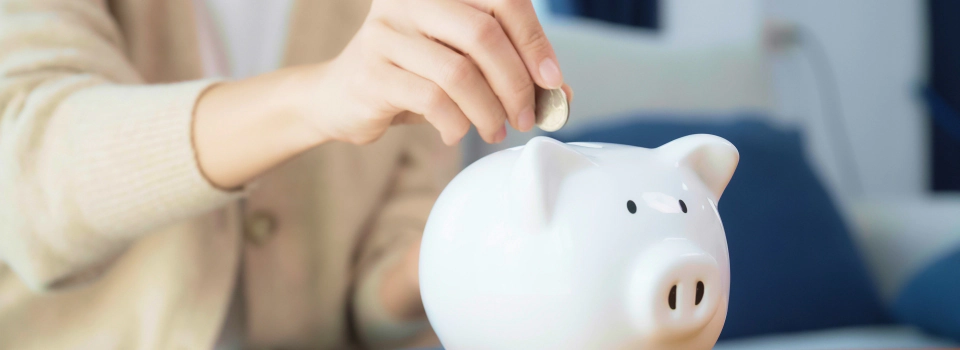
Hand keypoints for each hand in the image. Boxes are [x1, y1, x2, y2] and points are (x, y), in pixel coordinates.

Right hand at [300, 0, 569, 144]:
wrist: (340, 99)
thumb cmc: (412, 78)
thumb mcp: (462, 65)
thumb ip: (509, 70)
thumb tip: (560, 95)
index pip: (504, 0)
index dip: (534, 41)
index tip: (552, 81)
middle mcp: (410, 0)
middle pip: (483, 34)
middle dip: (515, 83)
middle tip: (525, 117)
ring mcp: (387, 33)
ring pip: (459, 72)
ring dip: (488, 110)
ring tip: (495, 130)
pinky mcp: (372, 72)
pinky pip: (431, 100)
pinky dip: (455, 123)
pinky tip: (456, 132)